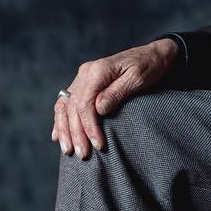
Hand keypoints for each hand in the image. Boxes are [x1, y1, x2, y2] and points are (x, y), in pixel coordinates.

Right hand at [52, 38, 180, 158]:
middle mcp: (86, 73)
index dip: (89, 126)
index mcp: (98, 70)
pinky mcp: (84, 84)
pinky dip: (61, 120)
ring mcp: (83, 78)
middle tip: (83, 154)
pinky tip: (57, 135)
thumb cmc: (148, 67)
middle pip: (73, 107)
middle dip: (76, 133)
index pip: (84, 103)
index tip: (98, 144)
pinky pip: (66, 103)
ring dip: (64, 129)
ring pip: (65, 106)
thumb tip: (98, 109)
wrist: (152, 55)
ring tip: (68, 150)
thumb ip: (116, 93)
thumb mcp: (137, 79)